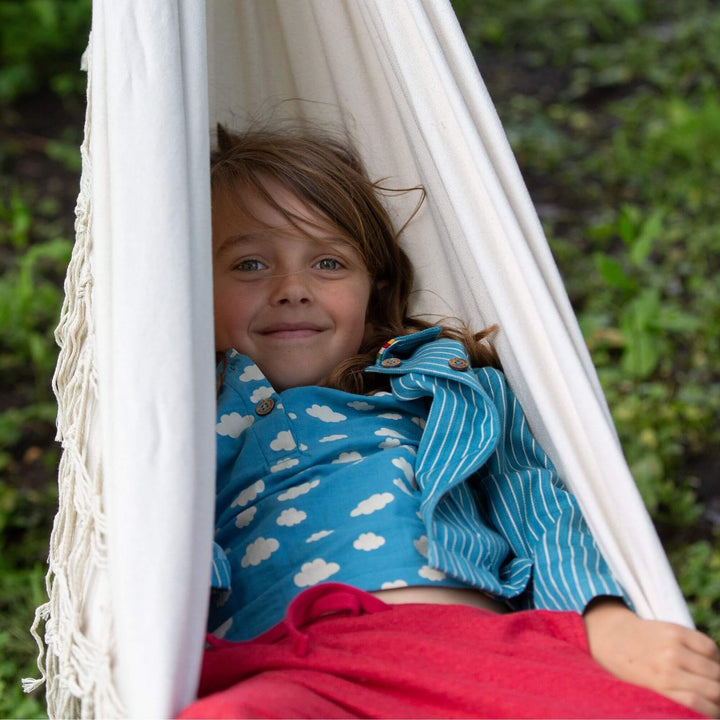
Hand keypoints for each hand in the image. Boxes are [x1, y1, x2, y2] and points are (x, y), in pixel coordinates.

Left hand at [583, 597, 719, 717]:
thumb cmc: (627, 668)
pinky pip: (709, 646)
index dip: (714, 712)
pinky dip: (715, 657)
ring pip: (715, 668)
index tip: (714, 712)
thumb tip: (703, 705)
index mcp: (659, 684)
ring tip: (713, 681)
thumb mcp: (645, 689)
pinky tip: (711, 662)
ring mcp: (673, 646)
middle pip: (713, 688)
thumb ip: (672, 695)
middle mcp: (668, 665)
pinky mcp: (675, 629)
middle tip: (715, 696)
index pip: (698, 704)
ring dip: (718, 677)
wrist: (610, 635)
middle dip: (718, 695)